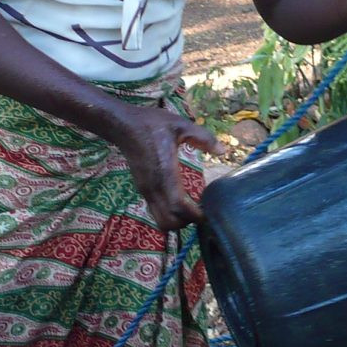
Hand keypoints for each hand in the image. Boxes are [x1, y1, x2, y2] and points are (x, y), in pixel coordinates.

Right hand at [109, 105, 214, 230]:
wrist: (123, 125)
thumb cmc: (151, 124)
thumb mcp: (180, 125)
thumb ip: (203, 137)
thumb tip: (223, 151)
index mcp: (165, 172)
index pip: (179, 206)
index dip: (195, 215)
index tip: (209, 211)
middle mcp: (154, 187)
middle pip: (170, 222)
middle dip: (187, 222)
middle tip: (202, 210)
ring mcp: (146, 190)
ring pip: (161, 220)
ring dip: (177, 221)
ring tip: (192, 208)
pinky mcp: (143, 190)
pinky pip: (157, 211)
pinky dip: (170, 214)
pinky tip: (181, 201)